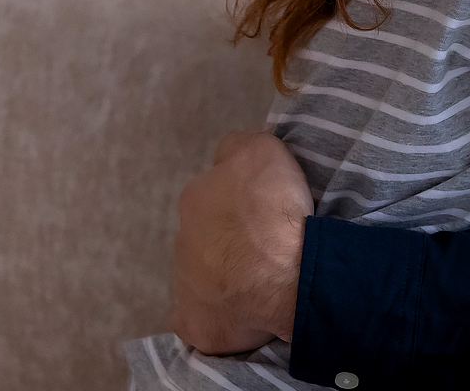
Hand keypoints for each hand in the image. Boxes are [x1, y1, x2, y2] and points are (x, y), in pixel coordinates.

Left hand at [168, 131, 311, 354]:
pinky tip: (239, 316)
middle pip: (209, 236)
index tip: (269, 209)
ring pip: (206, 276)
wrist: (286, 274)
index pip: (216, 192)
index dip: (245, 200)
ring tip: (263, 281)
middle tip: (268, 245)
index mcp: (194, 199)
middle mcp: (182, 240)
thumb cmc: (274, 211)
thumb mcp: (262, 152)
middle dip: (232, 239)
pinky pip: (199, 319)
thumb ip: (240, 147)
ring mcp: (184, 285)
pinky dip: (216, 316)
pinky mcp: (194, 323)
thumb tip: (232, 156)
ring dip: (227, 276)